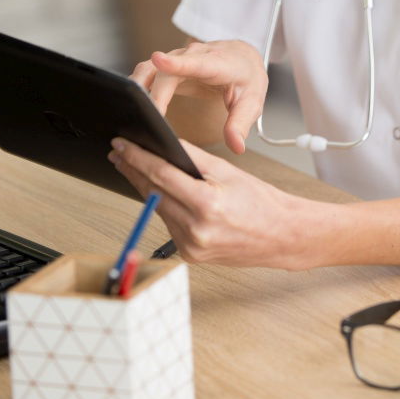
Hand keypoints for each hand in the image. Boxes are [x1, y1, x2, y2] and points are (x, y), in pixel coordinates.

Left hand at [108, 135, 303, 267]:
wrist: (280, 235)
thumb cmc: (260, 202)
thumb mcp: (228, 171)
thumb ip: (193, 157)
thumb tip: (165, 143)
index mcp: (206, 205)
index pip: (161, 175)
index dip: (137, 157)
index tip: (121, 146)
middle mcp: (195, 229)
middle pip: (153, 193)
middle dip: (133, 171)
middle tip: (118, 153)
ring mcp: (191, 246)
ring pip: (158, 209)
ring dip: (144, 188)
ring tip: (132, 168)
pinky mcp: (189, 254)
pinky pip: (168, 223)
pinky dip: (162, 206)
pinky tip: (157, 192)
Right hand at [130, 39, 267, 153]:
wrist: (242, 60)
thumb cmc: (246, 80)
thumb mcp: (251, 102)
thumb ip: (241, 123)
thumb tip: (236, 146)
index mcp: (217, 64)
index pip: (196, 62)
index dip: (175, 62)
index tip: (157, 59)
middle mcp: (194, 56)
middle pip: (165, 71)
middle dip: (153, 94)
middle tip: (148, 119)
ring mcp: (177, 58)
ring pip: (150, 68)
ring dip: (137, 88)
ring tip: (130, 112)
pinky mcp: (167, 66)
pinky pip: (147, 74)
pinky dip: (137, 88)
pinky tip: (131, 106)